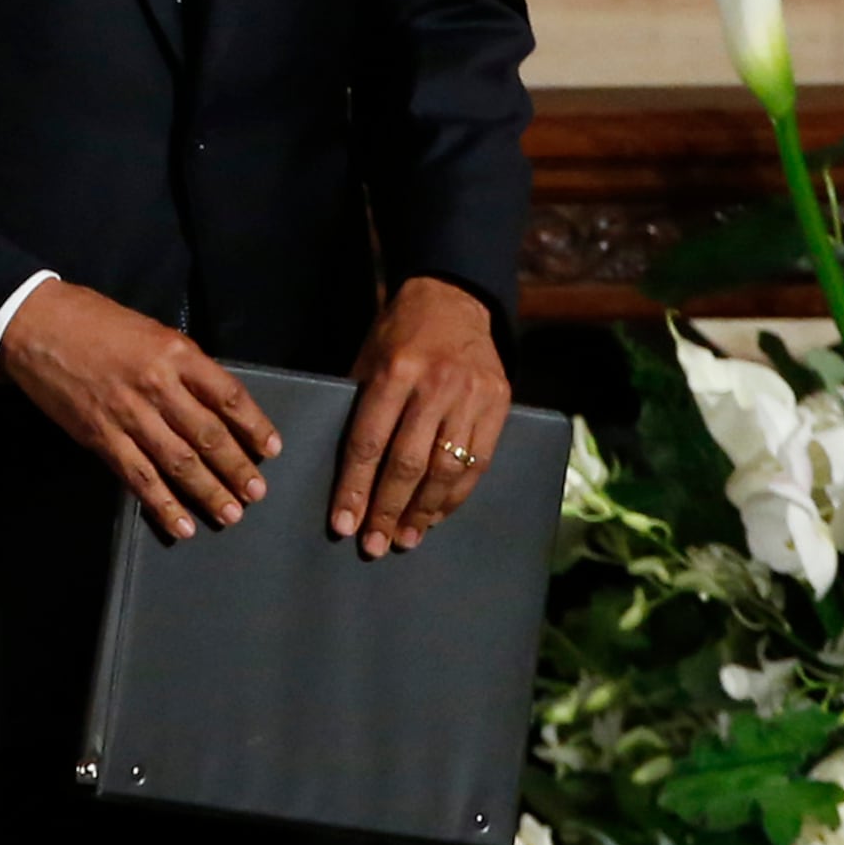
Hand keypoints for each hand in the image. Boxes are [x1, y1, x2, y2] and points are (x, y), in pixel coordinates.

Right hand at [0, 278, 282, 543]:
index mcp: (175, 352)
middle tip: (257, 493)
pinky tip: (180, 524)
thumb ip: (180, 364)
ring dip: (208, 491)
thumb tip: (211, 401)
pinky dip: (161, 504)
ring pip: (178, 462)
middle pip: (208, 435)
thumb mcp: (149, 330)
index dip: (254, 426)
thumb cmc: (92, 321)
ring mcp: (128, 414)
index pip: (228, 395)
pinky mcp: (100, 436)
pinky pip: (138, 477)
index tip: (271, 449)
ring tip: (230, 514)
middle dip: (236, 468)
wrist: (33, 324)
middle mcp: (157, 385)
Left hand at [331, 277, 510, 558]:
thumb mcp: (367, 357)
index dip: (354, 487)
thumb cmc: (399, 333)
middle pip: (408, 462)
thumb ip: (360, 406)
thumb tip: (346, 470)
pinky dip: (456, 494)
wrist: (455, 299)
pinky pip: (479, 462)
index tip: (342, 523)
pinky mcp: (500, 404)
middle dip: (388, 509)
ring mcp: (473, 396)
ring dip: (424, 511)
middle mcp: (436, 386)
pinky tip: (437, 514)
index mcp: (394, 372)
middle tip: (373, 545)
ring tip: (406, 538)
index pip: (369, 442)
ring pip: (447, 469)